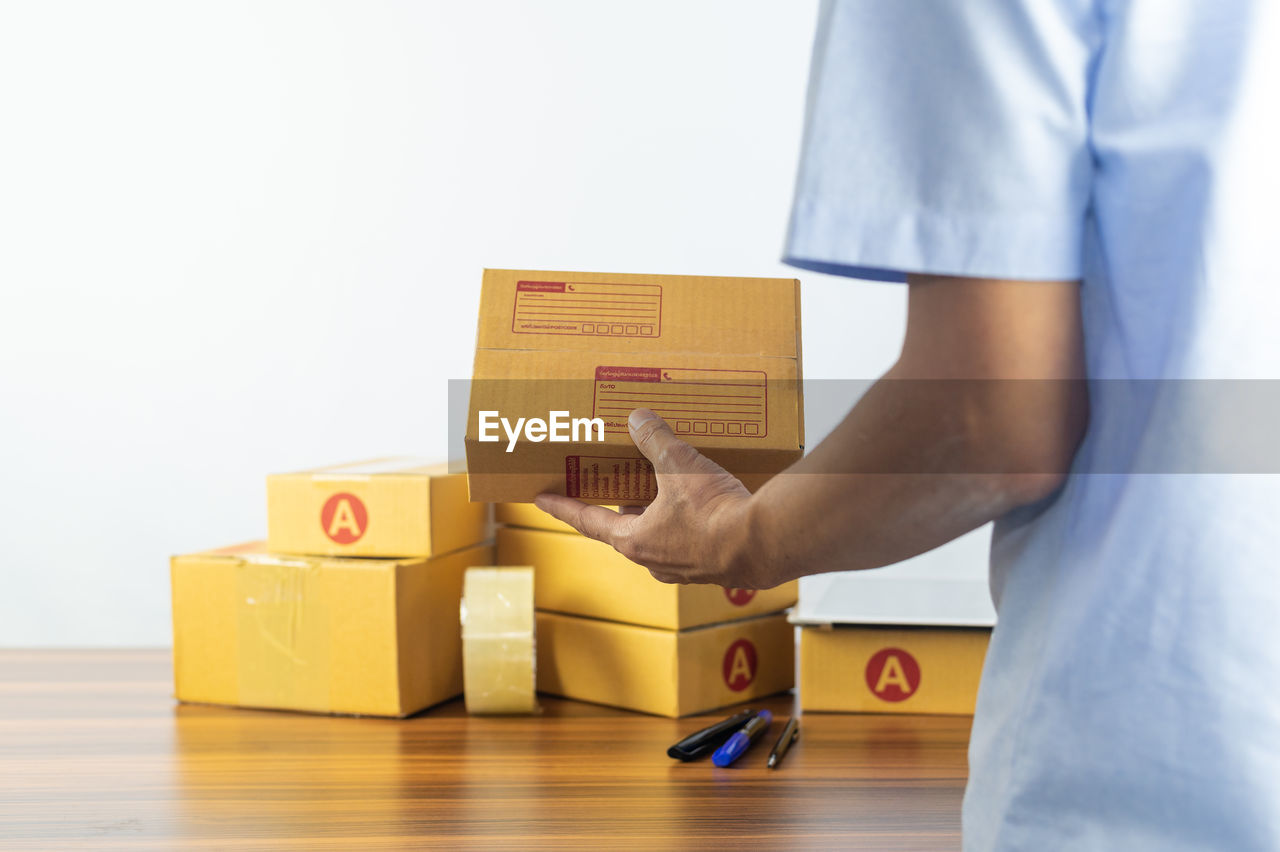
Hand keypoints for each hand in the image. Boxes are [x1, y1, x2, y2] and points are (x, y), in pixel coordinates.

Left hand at [534, 408, 769, 587]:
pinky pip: (689, 536)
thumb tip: (639, 419)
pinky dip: (686, 516)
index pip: (588, 520)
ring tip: (664, 481)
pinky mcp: (711, 563)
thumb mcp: (678, 465)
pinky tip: (701, 496)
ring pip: (660, 531)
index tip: (542, 499)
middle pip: (626, 525)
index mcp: (635, 540)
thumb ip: (655, 440)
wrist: (763, 544)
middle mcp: (654, 559)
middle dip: (622, 500)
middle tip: (617, 477)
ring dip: (658, 508)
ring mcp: (683, 566)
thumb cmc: (714, 514)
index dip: (564, 506)